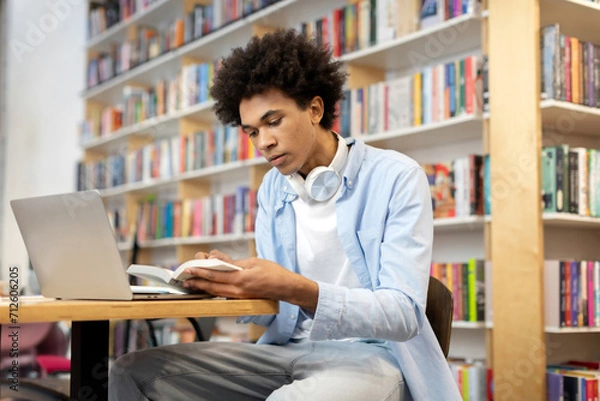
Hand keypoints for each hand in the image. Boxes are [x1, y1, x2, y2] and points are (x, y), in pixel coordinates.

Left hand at [184, 251, 318, 312]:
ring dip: (203, 287)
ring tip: (192, 284)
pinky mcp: (242, 298)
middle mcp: (237, 291)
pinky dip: (213, 290)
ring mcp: (239, 296)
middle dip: (197, 282)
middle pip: (212, 286)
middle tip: (185, 279)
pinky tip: (208, 288)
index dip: (200, 271)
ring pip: (216, 292)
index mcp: (240, 280)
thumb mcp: (254, 262)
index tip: (189, 268)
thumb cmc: (274, 273)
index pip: (215, 275)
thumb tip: (218, 260)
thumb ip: (234, 263)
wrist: (286, 288)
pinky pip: (223, 295)